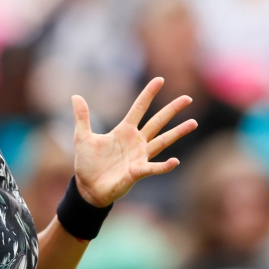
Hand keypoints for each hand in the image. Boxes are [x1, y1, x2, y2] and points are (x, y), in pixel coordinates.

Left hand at [71, 77, 196, 206]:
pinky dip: (164, 166)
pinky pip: (153, 167)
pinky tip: (175, 161)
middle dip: (171, 110)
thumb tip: (75, 96)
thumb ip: (82, 117)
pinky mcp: (138, 172)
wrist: (87, 188)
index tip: (159, 80)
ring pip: (162, 141)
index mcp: (124, 131)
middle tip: (187, 98)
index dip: (148, 94)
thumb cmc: (88, 164)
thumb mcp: (82, 137)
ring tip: (193, 123)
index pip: (138, 108)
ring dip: (177, 132)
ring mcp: (139, 156)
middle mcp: (136, 142)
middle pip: (157, 122)